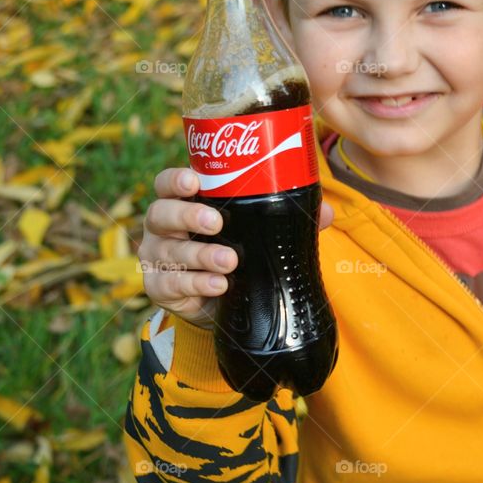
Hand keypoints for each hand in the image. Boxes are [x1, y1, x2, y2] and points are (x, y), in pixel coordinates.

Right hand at [139, 167, 334, 329]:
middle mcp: (163, 227)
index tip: (194, 181)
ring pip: (169, 252)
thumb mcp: (255, 233)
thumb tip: (325, 212)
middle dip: (188, 216)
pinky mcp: (159, 289)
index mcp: (182, 203)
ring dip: (201, 256)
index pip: (167, 184)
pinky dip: (196, 284)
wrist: (220, 302)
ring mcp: (156, 258)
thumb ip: (286, 218)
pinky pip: (171, 285)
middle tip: (217, 222)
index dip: (175, 180)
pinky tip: (218, 286)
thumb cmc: (234, 250)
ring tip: (230, 262)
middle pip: (161, 213)